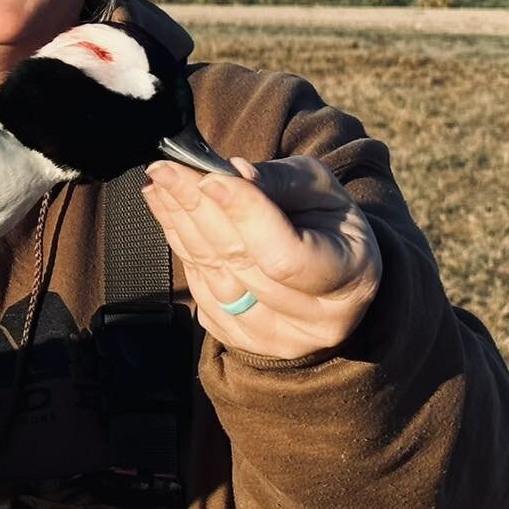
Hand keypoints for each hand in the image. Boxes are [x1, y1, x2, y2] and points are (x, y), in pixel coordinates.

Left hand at [143, 156, 381, 360]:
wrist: (330, 267)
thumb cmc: (326, 220)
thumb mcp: (319, 189)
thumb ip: (280, 181)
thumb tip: (233, 173)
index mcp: (348, 279)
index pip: (286, 256)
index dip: (245, 216)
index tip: (210, 178)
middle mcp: (314, 321)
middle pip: (240, 264)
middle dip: (197, 209)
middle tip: (166, 169)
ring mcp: (275, 338)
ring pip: (213, 278)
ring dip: (179, 225)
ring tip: (160, 183)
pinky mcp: (241, 339)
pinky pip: (199, 291)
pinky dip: (179, 247)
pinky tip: (166, 211)